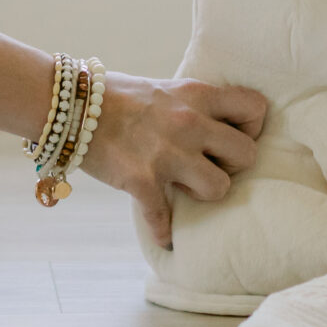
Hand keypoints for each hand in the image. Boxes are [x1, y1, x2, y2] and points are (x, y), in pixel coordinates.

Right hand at [82, 72, 266, 247]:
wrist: (70, 105)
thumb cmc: (117, 96)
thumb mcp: (165, 89)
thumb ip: (193, 105)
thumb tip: (218, 125)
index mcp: (197, 95)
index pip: (255, 109)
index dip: (252, 128)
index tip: (234, 137)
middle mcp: (188, 122)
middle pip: (246, 155)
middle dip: (233, 166)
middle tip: (212, 166)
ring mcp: (167, 154)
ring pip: (218, 188)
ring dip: (204, 193)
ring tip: (185, 187)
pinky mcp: (142, 181)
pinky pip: (164, 220)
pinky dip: (164, 232)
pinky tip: (165, 237)